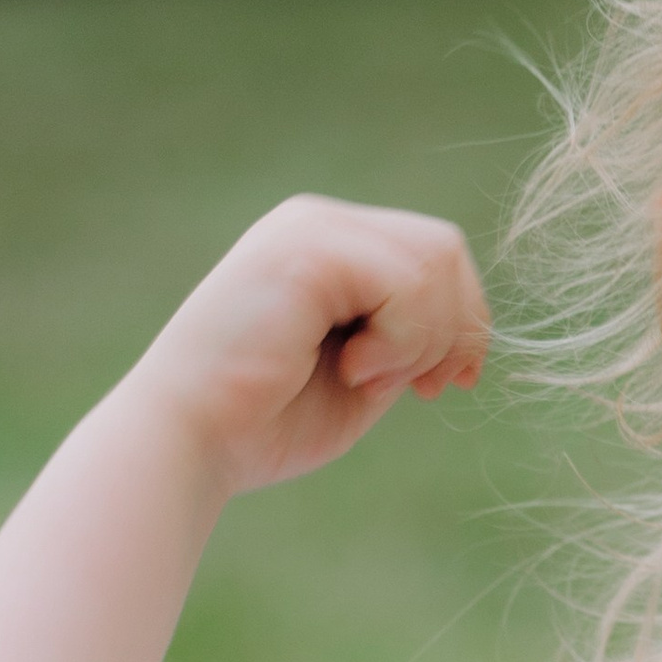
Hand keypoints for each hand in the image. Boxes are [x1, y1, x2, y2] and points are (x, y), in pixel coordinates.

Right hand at [125, 195, 490, 497]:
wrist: (190, 439)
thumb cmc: (266, 421)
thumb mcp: (364, 373)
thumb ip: (408, 338)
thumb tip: (472, 328)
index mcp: (329, 247)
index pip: (434, 254)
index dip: (460, 322)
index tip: (439, 387)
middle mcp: (319, 222)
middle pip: (444, 248)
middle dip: (454, 331)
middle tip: (418, 390)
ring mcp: (311, 228)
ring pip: (436, 262)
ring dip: (422, 342)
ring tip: (367, 379)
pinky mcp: (307, 250)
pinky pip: (408, 281)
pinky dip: (402, 341)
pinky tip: (354, 370)